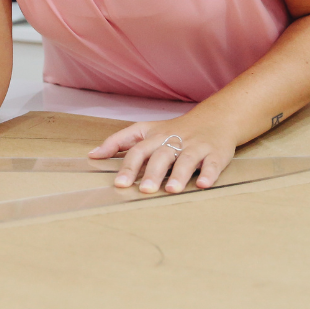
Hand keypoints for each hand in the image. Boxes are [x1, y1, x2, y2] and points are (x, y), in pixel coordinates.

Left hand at [89, 108, 246, 194]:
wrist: (216, 118)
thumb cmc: (176, 130)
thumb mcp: (146, 130)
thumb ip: (119, 142)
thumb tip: (93, 155)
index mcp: (156, 136)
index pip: (139, 149)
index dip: (129, 166)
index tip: (120, 184)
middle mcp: (175, 140)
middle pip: (162, 155)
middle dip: (153, 173)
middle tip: (145, 190)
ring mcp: (197, 147)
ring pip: (187, 159)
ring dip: (179, 174)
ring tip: (171, 190)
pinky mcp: (216, 154)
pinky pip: (213, 163)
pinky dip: (209, 173)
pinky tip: (203, 184)